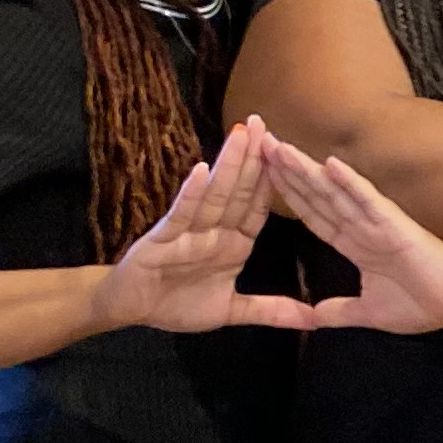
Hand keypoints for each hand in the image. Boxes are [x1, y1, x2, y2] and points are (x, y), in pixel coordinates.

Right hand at [94, 117, 319, 334]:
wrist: (130, 311)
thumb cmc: (176, 304)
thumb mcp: (232, 311)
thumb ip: (271, 311)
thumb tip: (313, 321)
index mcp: (234, 243)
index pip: (258, 207)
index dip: (274, 181)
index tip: (294, 154)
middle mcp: (215, 231)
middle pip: (239, 190)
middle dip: (253, 158)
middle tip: (265, 122)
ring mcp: (189, 231)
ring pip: (214, 194)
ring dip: (228, 165)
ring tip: (241, 134)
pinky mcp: (163, 238)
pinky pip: (181, 214)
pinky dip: (191, 194)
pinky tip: (201, 172)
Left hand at [263, 140, 442, 332]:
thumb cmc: (422, 305)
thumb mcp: (367, 313)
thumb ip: (337, 312)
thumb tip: (309, 319)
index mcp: (355, 246)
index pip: (314, 215)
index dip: (289, 195)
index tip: (264, 175)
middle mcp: (361, 229)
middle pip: (317, 196)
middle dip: (289, 173)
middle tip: (262, 145)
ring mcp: (377, 224)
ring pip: (335, 193)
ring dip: (308, 170)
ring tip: (281, 147)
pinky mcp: (395, 226)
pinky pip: (368, 202)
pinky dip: (350, 183)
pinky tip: (331, 164)